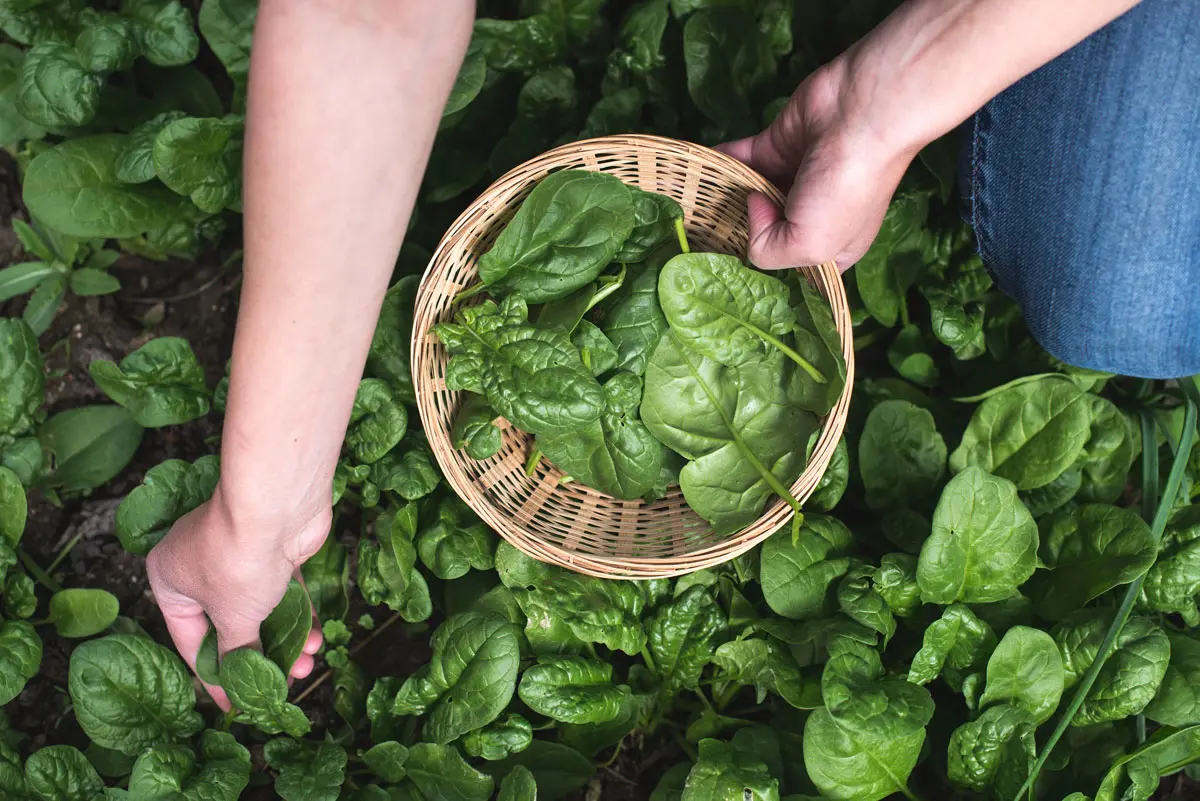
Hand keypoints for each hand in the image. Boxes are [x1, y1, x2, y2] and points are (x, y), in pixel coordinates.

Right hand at [145, 487, 327, 709]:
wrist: (277, 505)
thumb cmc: (238, 560)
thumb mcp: (233, 617)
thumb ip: (236, 649)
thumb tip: (242, 675)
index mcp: (169, 580)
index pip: (190, 640)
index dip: (214, 676)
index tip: (235, 706)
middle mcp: (199, 565)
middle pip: (229, 625)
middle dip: (260, 656)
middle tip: (283, 683)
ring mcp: (239, 554)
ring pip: (260, 609)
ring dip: (284, 638)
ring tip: (307, 664)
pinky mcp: (274, 549)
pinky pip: (283, 592)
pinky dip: (298, 615)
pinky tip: (315, 637)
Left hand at [718, 60, 920, 271]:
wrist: (862, 114)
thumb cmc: (846, 188)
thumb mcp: (810, 245)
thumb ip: (768, 250)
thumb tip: (749, 208)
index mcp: (831, 248)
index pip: (792, 268)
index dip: (769, 267)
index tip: (737, 269)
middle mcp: (812, 215)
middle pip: (766, 231)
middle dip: (739, 233)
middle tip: (702, 239)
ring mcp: (793, 178)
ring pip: (749, 193)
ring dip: (725, 197)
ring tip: (693, 206)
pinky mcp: (777, 145)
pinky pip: (741, 159)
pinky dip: (720, 163)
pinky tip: (697, 170)